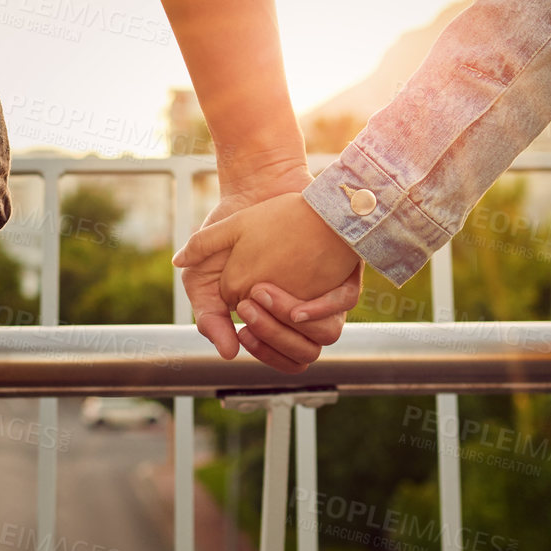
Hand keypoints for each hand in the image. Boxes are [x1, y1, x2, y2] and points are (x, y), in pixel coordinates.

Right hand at [175, 186, 360, 369]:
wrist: (255, 192)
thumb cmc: (227, 240)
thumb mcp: (204, 277)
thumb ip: (209, 315)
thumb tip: (227, 353)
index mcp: (275, 322)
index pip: (281, 358)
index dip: (264, 351)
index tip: (242, 331)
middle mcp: (306, 314)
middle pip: (304, 351)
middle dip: (275, 336)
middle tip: (248, 307)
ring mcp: (326, 295)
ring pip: (328, 334)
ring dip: (295, 324)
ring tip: (264, 296)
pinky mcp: (341, 271)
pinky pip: (346, 300)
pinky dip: (323, 307)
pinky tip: (298, 302)